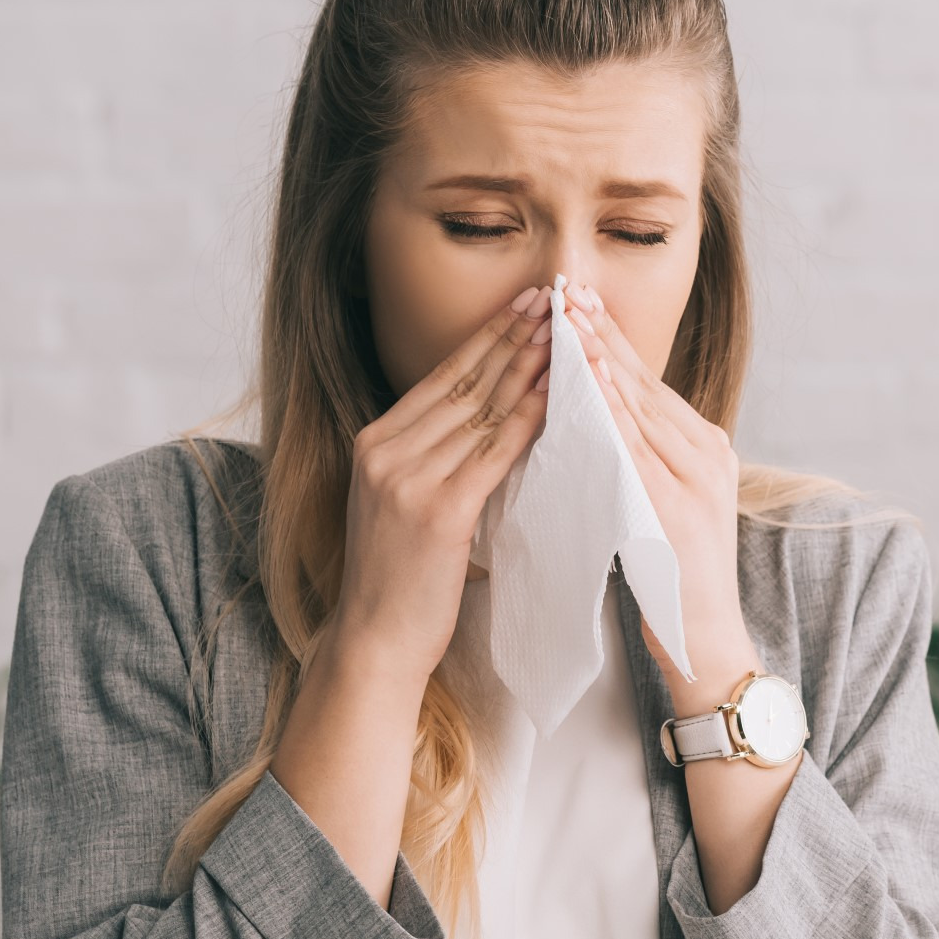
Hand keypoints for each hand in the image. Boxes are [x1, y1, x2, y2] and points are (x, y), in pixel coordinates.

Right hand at [330, 287, 552, 682]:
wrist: (374, 641)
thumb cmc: (402, 581)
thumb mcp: (407, 505)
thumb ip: (435, 462)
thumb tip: (488, 423)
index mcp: (376, 444)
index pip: (442, 378)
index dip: (487, 338)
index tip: (525, 304)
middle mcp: (386, 451)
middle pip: (463, 381)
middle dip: (512, 336)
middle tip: (552, 297)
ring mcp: (407, 478)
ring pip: (481, 409)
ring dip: (529, 367)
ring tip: (565, 331)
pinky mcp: (436, 511)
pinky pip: (494, 453)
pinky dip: (530, 418)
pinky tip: (558, 394)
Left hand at [561, 280, 761, 705]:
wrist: (703, 641)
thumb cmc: (669, 577)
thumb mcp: (654, 502)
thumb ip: (636, 458)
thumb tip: (592, 415)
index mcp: (703, 449)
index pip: (648, 384)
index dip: (610, 340)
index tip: (575, 300)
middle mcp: (709, 456)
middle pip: (648, 386)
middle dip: (604, 338)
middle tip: (567, 292)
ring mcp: (701, 483)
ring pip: (646, 413)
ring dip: (604, 367)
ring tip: (570, 328)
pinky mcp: (684, 513)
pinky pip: (642, 456)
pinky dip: (615, 420)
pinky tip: (590, 394)